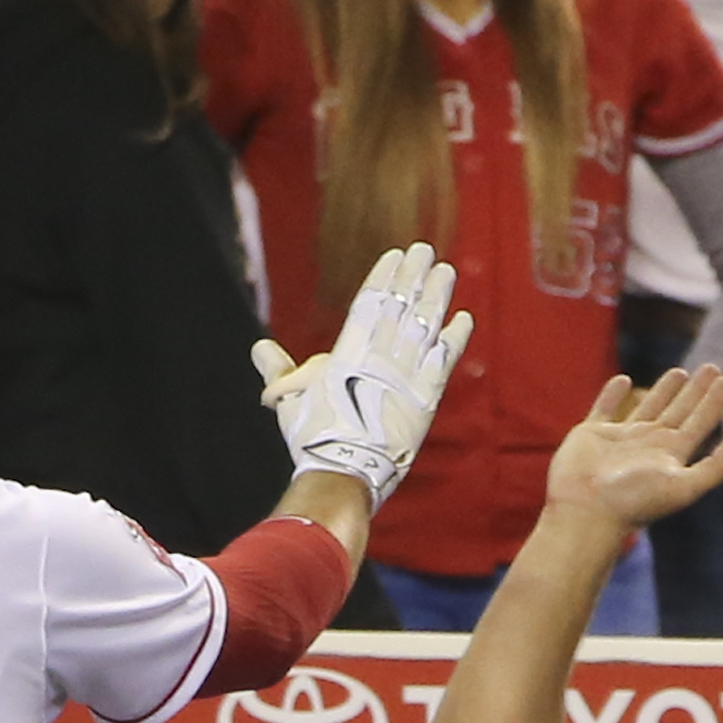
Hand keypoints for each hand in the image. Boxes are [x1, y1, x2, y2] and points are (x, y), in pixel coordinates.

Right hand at [251, 242, 473, 508]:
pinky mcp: (426, 400)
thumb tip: (259, 349)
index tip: (396, 254)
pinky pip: (445, 362)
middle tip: (424, 250)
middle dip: (413, 276)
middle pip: (402, 306)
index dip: (384, 277)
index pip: (371, 303)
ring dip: (437, 296)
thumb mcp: (289, 399)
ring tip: (446, 271)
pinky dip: (455, 339)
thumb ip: (279, 370)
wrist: (346, 473)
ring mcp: (407, 377)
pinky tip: (463, 318)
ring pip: (427, 326)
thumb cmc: (313, 437)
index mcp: (349, 352)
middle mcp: (382, 357)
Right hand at [541, 369, 722, 532]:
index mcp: (671, 457)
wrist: (586, 512)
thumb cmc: (634, 502)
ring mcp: (620, 440)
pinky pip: (604, 408)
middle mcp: (649, 446)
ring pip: (647, 407)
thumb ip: (716, 466)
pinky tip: (623, 380)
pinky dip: (612, 394)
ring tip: (680, 371)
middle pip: (680, 412)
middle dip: (696, 392)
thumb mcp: (683, 486)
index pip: (700, 424)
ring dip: (664, 390)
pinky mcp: (591, 435)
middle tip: (712, 368)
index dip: (715, 403)